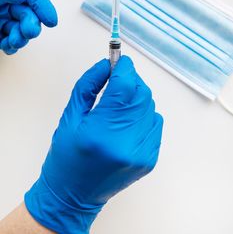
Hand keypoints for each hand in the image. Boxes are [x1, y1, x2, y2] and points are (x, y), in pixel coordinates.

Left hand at [0, 0, 56, 53]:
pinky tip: (8, 45)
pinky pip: (9, 42)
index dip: (44, 6)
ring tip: (15, 41)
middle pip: (30, 15)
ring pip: (21, 31)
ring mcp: (3, 19)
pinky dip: (10, 47)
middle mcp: (9, 4)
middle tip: (30, 31)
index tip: (51, 20)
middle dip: (32, 25)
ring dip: (21, 38)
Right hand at [25, 56, 162, 233]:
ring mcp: (141, 153)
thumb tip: (106, 64)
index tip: (119, 60)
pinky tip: (127, 121)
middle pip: (141, 94)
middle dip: (130, 80)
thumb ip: (89, 85)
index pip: (125, 86)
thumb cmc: (66, 156)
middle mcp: (126, 143)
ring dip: (136, 97)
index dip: (124, 68)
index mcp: (101, 132)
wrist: (74, 196)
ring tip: (119, 104)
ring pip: (150, 106)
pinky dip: (143, 114)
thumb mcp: (70, 116)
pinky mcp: (150, 159)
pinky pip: (155, 122)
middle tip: (117, 80)